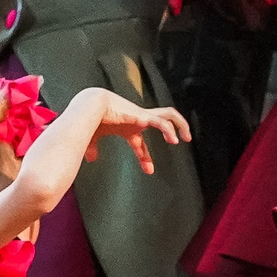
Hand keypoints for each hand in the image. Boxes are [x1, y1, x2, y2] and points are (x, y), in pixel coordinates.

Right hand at [78, 88, 193, 172]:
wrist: (90, 106)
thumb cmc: (91, 119)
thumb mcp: (93, 137)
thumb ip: (93, 147)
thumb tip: (89, 159)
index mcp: (128, 127)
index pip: (140, 143)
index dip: (145, 157)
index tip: (149, 170)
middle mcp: (139, 120)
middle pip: (163, 119)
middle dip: (176, 127)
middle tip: (185, 139)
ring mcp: (142, 116)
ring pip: (168, 114)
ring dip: (180, 124)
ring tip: (186, 137)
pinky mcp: (143, 116)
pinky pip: (162, 121)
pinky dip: (170, 129)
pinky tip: (173, 138)